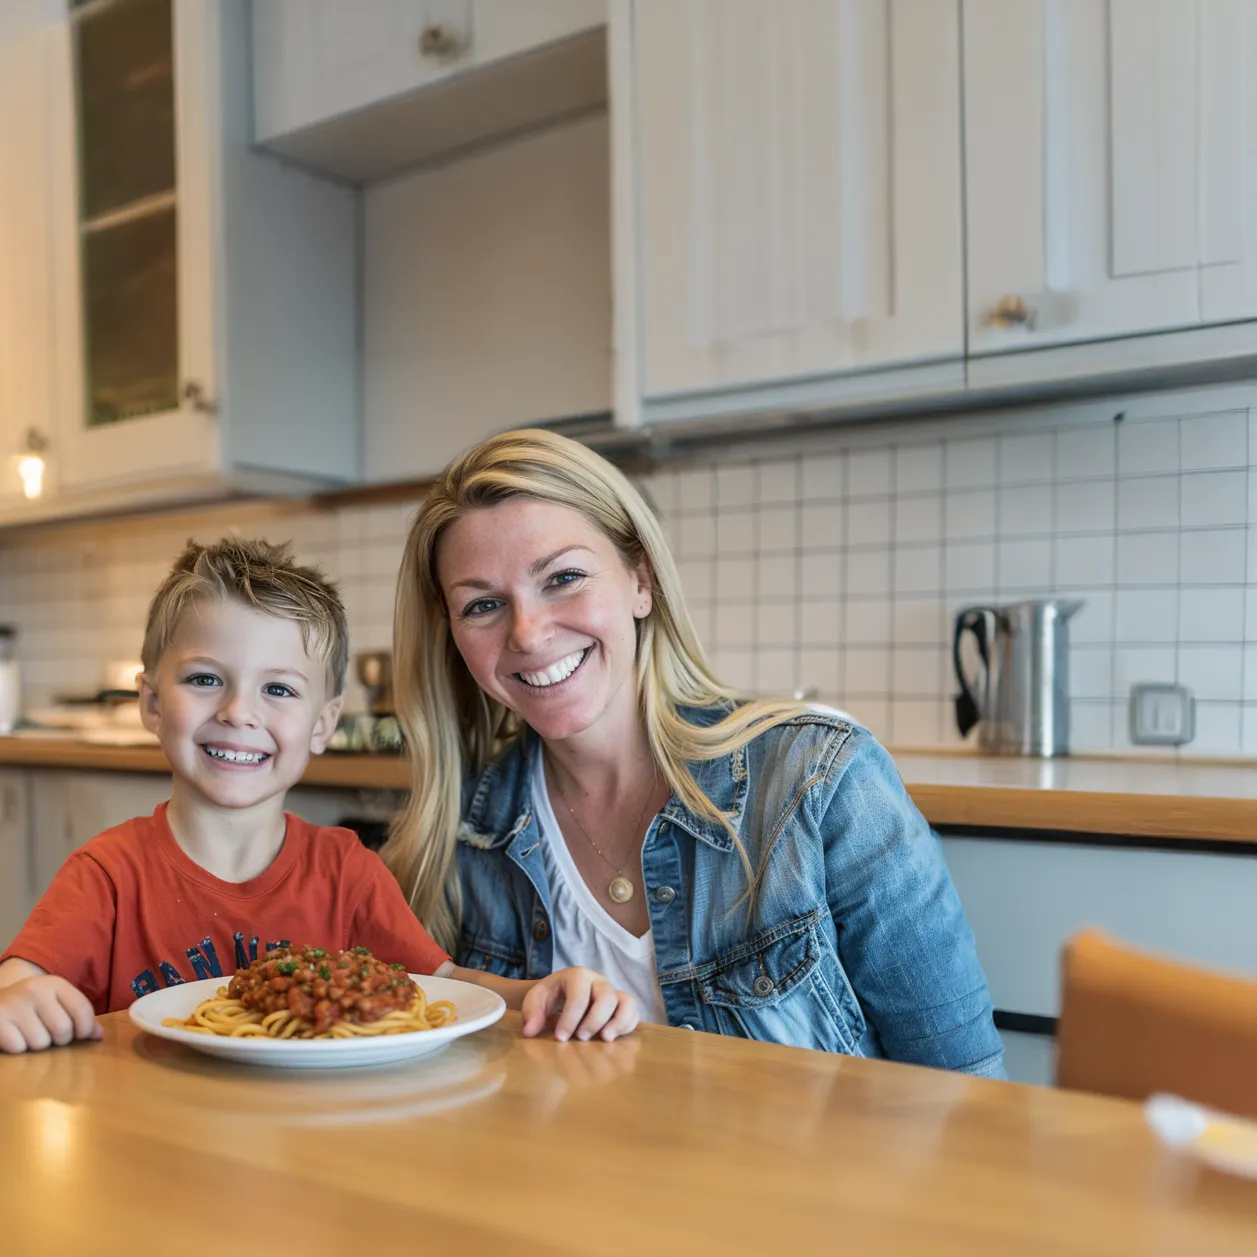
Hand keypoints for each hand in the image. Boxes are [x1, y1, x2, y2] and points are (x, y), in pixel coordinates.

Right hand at [0, 974, 100, 1053]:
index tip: (80, 1034)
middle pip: (62, 1029)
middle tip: (50, 1034)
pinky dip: (19, 1048)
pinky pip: (19, 1048)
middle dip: (60, 1040)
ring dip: (39, 1045)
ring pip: (40, 1042)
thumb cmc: (33, 1007)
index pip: (82, 1010)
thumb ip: (79, 1016)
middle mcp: (34, 990)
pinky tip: (15, 1036)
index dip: (86, 1029)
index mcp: (54, 983)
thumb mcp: (57, 1002)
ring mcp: (13, 1005)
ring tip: (31, 1033)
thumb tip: (98, 1035)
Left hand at [520, 967, 638, 1041]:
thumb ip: (532, 1014)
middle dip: (594, 1020)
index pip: (579, 994)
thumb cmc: (550, 996)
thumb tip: (530, 1031)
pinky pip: (633, 1012)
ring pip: (626, 1002)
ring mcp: (613, 992)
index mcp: (577, 975)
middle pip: (606, 996)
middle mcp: (599, 981)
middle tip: (581, 1039)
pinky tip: (612, 1039)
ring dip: (618, 1022)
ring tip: (605, 1039)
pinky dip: (627, 1025)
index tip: (560, 1037)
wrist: (562, 992)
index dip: (570, 1017)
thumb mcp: (536, 1000)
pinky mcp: (621, 1004)